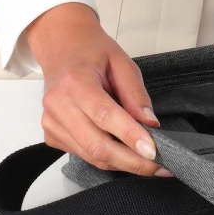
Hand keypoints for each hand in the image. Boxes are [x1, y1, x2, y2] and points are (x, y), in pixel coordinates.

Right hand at [24, 2, 172, 175]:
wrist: (61, 47)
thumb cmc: (91, 52)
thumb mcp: (122, 62)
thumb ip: (136, 94)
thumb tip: (150, 123)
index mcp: (76, 83)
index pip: (106, 116)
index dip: (131, 137)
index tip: (154, 151)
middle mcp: (59, 106)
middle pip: (97, 146)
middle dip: (132, 162)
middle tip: (161, 166)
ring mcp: (52, 123)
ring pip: (91, 156)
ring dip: (124, 163)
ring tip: (151, 163)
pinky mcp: (52, 134)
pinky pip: (84, 154)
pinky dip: (108, 158)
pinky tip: (125, 152)